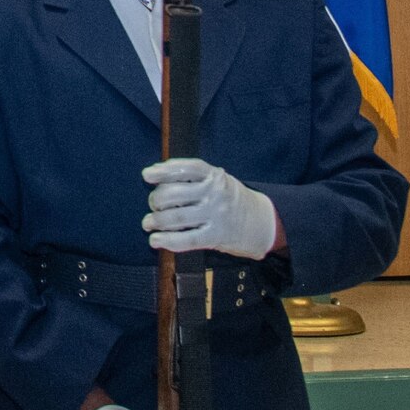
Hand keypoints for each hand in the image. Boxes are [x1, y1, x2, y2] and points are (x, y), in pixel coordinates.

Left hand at [142, 157, 279, 259]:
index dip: (163, 171)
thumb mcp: (217, 180)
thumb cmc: (229, 198)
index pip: (186, 169)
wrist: (262, 222)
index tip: (147, 175)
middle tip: (154, 206)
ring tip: (148, 223)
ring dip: (155, 221)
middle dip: (156, 200)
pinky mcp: (216, 236)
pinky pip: (187, 239)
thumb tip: (155, 170)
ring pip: (176, 218)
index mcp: (214, 176)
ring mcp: (216, 215)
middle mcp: (215, 194)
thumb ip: (191, 176)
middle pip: (173, 194)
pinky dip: (167, 241)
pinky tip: (155, 240)